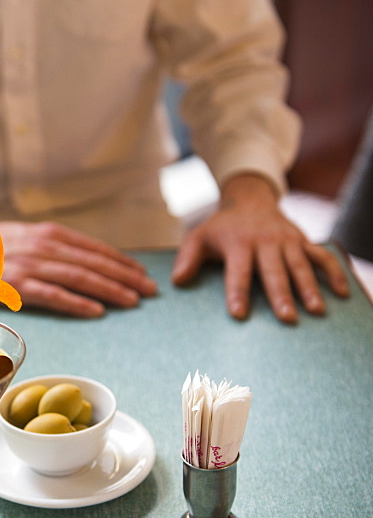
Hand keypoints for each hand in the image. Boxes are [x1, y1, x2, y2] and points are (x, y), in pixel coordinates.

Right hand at [0, 216, 156, 316]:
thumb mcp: (29, 239)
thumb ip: (57, 250)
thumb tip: (92, 264)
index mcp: (49, 233)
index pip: (94, 248)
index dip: (121, 261)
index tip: (143, 274)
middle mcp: (44, 246)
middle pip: (94, 262)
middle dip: (125, 276)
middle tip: (150, 291)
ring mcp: (30, 265)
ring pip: (79, 277)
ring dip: (110, 289)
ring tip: (133, 301)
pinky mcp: (15, 284)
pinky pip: (52, 295)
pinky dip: (76, 302)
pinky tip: (98, 311)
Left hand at [171, 174, 349, 322]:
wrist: (250, 199)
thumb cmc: (222, 227)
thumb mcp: (199, 236)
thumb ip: (187, 258)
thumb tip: (177, 281)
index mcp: (238, 242)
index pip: (237, 270)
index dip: (237, 292)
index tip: (238, 314)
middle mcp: (265, 241)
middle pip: (273, 270)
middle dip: (280, 293)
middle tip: (286, 318)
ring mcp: (287, 241)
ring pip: (300, 265)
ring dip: (309, 287)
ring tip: (315, 310)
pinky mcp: (303, 241)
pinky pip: (321, 256)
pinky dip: (333, 273)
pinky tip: (340, 294)